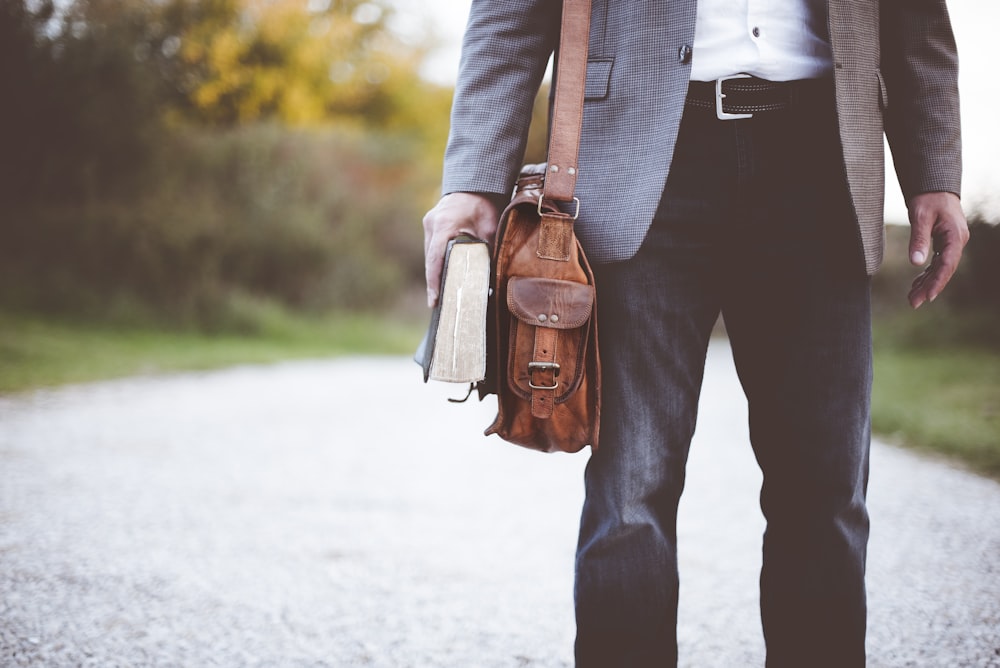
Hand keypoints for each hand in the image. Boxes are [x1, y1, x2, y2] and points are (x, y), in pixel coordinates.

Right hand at [422, 192, 500, 306]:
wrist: (476, 185)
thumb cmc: (484, 205)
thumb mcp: (490, 227)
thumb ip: (487, 249)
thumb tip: (490, 276)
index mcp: (444, 224)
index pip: (435, 258)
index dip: (433, 281)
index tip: (434, 300)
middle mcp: (432, 224)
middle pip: (430, 259)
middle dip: (434, 281)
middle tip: (439, 304)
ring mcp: (429, 224)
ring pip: (430, 254)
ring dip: (435, 272)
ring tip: (441, 295)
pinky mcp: (431, 225)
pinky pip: (432, 248)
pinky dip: (438, 262)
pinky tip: (444, 275)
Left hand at [906, 191, 968, 308]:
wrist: (934, 187)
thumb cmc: (928, 199)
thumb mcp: (920, 216)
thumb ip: (919, 239)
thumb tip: (916, 263)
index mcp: (955, 236)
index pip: (947, 264)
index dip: (938, 281)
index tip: (928, 296)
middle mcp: (957, 242)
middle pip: (944, 270)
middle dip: (929, 287)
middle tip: (913, 303)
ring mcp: (951, 244)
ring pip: (940, 269)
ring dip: (926, 284)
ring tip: (912, 299)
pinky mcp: (944, 244)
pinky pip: (936, 263)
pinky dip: (926, 274)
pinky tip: (916, 285)